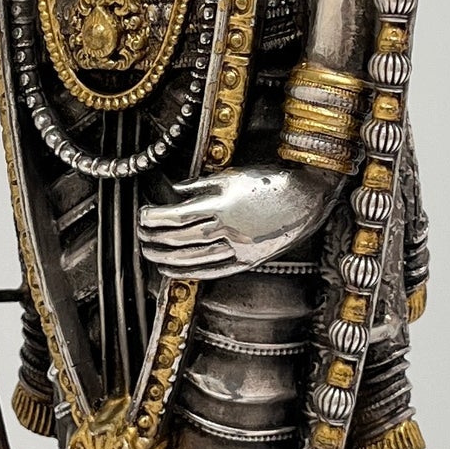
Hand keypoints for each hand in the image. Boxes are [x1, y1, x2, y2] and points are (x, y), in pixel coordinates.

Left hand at [138, 162, 340, 280]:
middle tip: (140, 235)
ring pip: (192, 259)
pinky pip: (214, 271)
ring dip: (166, 258)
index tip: (142, 215)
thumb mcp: (233, 174)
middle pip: (179, 239)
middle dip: (154, 238)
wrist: (309, 195)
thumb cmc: (272, 180)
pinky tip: (173, 271)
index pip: (175, 217)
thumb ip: (201, 184)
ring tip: (150, 254)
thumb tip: (175, 190)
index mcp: (221, 205)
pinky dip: (189, 273)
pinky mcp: (250, 260)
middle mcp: (228, 229)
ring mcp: (239, 247)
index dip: (153, 218)